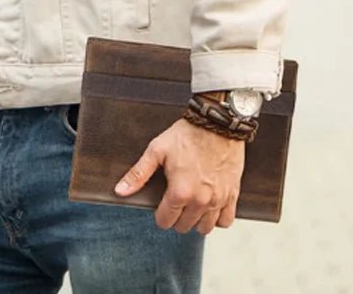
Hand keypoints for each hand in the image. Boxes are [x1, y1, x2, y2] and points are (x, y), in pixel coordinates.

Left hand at [114, 118, 243, 233]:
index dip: (160, 215)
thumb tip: (120, 191)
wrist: (216, 123)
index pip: (165, 221)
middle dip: (176, 217)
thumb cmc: (187, 134)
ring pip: (205, 228)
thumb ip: (138, 173)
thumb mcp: (156, 150)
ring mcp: (218, 199)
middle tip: (175, 202)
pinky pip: (226, 221)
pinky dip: (218, 218)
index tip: (161, 206)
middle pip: (184, 226)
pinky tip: (210, 207)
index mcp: (180, 192)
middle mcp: (200, 200)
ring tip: (191, 206)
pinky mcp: (232, 194)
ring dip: (196, 221)